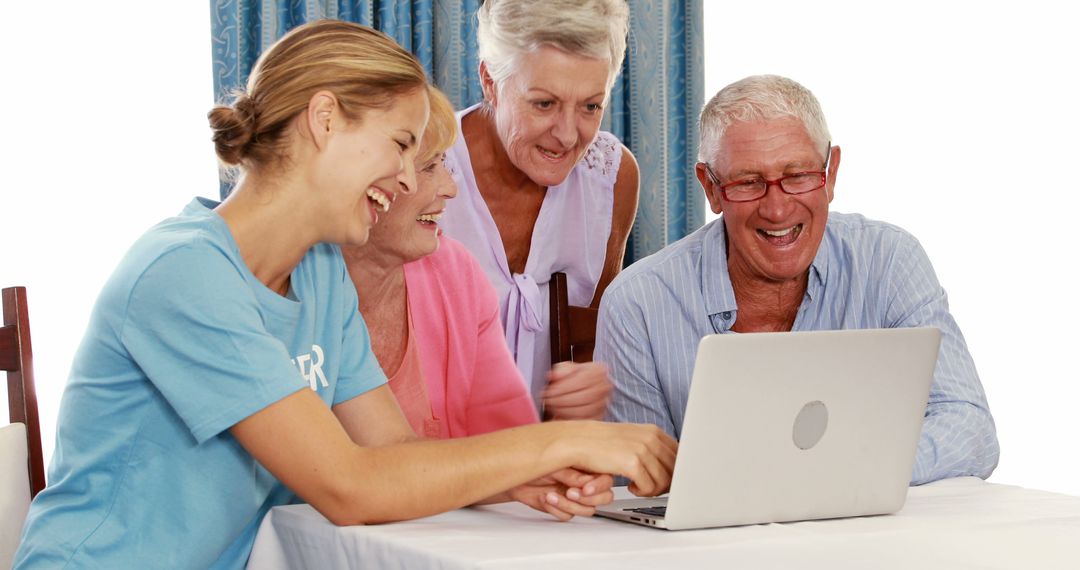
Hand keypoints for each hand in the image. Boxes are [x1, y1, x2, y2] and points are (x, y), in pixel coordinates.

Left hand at [509, 469, 614, 520]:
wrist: (516, 476)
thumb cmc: (534, 463)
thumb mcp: (555, 464)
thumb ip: (573, 474)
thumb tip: (587, 481)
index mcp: (587, 467)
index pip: (606, 479)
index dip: (599, 486)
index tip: (586, 488)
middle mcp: (584, 483)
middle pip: (604, 498)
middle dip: (587, 499)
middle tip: (571, 493)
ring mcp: (575, 497)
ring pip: (587, 510)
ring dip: (569, 505)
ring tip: (552, 495)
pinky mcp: (564, 508)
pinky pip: (569, 516)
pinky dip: (557, 509)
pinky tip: (546, 498)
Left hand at [543, 361, 612, 419]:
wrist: (582, 388)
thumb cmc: (574, 377)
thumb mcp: (566, 368)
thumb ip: (560, 370)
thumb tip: (554, 376)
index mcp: (598, 371)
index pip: (581, 380)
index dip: (562, 388)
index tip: (548, 392)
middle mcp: (604, 387)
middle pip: (582, 397)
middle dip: (560, 401)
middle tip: (547, 401)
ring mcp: (603, 403)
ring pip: (583, 411)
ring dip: (564, 411)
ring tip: (551, 408)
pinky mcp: (598, 417)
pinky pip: (584, 421)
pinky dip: (570, 420)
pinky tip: (559, 416)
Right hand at [554, 421, 676, 497]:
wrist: (576, 441)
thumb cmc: (601, 444)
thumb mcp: (632, 439)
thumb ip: (651, 448)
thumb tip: (670, 464)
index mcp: (653, 431)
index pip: (680, 455)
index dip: (676, 472)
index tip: (668, 481)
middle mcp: (650, 438)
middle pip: (675, 469)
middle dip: (666, 483)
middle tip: (651, 487)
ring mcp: (642, 450)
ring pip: (663, 481)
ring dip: (652, 490)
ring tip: (639, 487)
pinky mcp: (632, 463)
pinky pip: (649, 487)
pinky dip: (642, 492)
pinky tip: (631, 488)